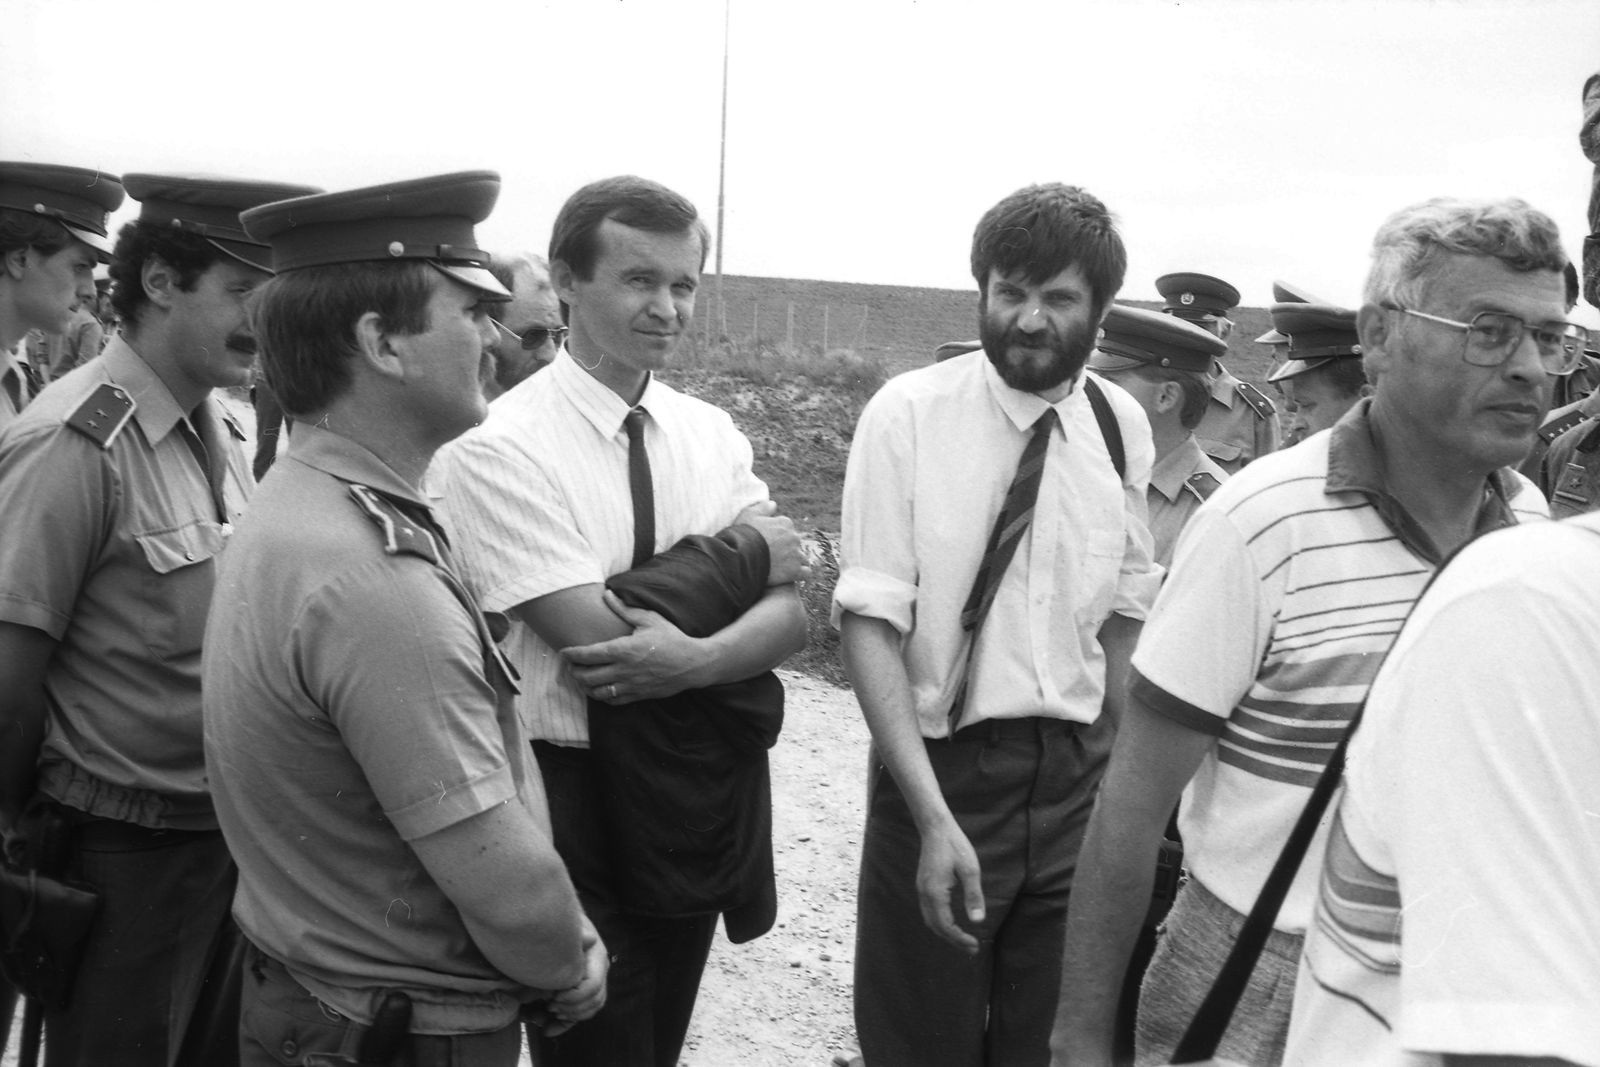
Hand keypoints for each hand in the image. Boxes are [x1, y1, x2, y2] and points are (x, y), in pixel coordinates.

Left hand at [540, 921, 608, 1035]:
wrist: (552, 923)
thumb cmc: (560, 924)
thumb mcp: (569, 924)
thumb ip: (577, 933)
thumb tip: (590, 939)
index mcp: (596, 958)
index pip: (594, 985)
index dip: (575, 996)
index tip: (553, 998)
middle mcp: (597, 973)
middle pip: (594, 1001)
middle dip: (571, 1010)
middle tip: (548, 1007)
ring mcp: (589, 984)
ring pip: (588, 1010)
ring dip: (567, 1018)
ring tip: (544, 1016)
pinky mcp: (577, 993)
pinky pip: (577, 1014)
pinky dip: (563, 1024)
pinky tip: (547, 1029)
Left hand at [561, 591, 709, 702]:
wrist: (693, 664)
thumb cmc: (672, 638)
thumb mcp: (650, 619)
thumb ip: (625, 609)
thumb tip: (606, 595)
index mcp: (624, 650)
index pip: (587, 655)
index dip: (571, 654)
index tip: (564, 651)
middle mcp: (624, 670)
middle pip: (586, 677)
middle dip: (574, 671)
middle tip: (572, 665)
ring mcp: (630, 686)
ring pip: (596, 692)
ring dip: (585, 686)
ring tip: (582, 678)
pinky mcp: (638, 695)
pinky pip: (612, 701)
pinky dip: (601, 696)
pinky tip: (600, 688)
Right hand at [733, 502, 810, 585]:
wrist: (741, 559)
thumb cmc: (742, 535)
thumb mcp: (748, 515)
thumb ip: (762, 507)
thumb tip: (774, 504)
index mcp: (785, 523)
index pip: (786, 528)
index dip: (775, 536)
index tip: (766, 542)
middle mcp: (794, 537)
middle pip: (794, 542)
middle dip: (785, 548)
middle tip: (771, 555)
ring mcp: (796, 555)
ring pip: (801, 556)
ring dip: (794, 560)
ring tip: (780, 566)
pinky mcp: (795, 571)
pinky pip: (806, 572)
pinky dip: (800, 573)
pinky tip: (790, 574)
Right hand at [916, 818, 985, 952]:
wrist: (935, 828)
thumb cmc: (955, 846)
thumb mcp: (970, 870)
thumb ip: (973, 896)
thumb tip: (978, 921)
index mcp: (936, 893)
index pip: (946, 926)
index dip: (960, 939)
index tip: (975, 945)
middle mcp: (925, 894)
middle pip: (936, 927)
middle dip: (954, 941)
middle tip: (972, 949)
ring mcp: (922, 890)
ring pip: (930, 920)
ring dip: (946, 933)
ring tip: (962, 940)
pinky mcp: (923, 885)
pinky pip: (929, 911)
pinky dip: (940, 923)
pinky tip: (952, 922)